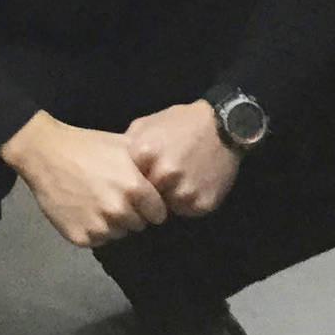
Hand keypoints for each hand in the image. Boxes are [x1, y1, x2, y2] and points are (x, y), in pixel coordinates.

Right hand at [0, 110, 168, 247]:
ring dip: (112, 223)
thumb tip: (167, 180)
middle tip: (114, 196)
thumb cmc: (88, 146)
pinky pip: (97, 240)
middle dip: (132, 213)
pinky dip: (93, 228)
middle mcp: (120, 212)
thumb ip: (148, 166)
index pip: (159, 214)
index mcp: (135, 189)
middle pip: (139, 225)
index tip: (140, 197)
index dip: (150, 205)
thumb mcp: (123, 146)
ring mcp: (99, 227)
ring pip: (118, 234)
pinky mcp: (81, 238)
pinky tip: (84, 209)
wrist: (45, 153)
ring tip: (97, 201)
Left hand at [124, 101, 240, 216]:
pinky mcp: (203, 203)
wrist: (222, 125)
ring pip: (167, 208)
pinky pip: (188, 211)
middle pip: (145, 197)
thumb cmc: (180, 122)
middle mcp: (164, 174)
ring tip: (179, 179)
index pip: (126, 183)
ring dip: (169, 198)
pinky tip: (194, 183)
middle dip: (150, 192)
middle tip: (160, 180)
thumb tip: (112, 165)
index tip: (138, 178)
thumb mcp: (146, 124)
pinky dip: (189, 202)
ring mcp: (185, 190)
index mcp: (145, 154)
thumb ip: (127, 144)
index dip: (132, 182)